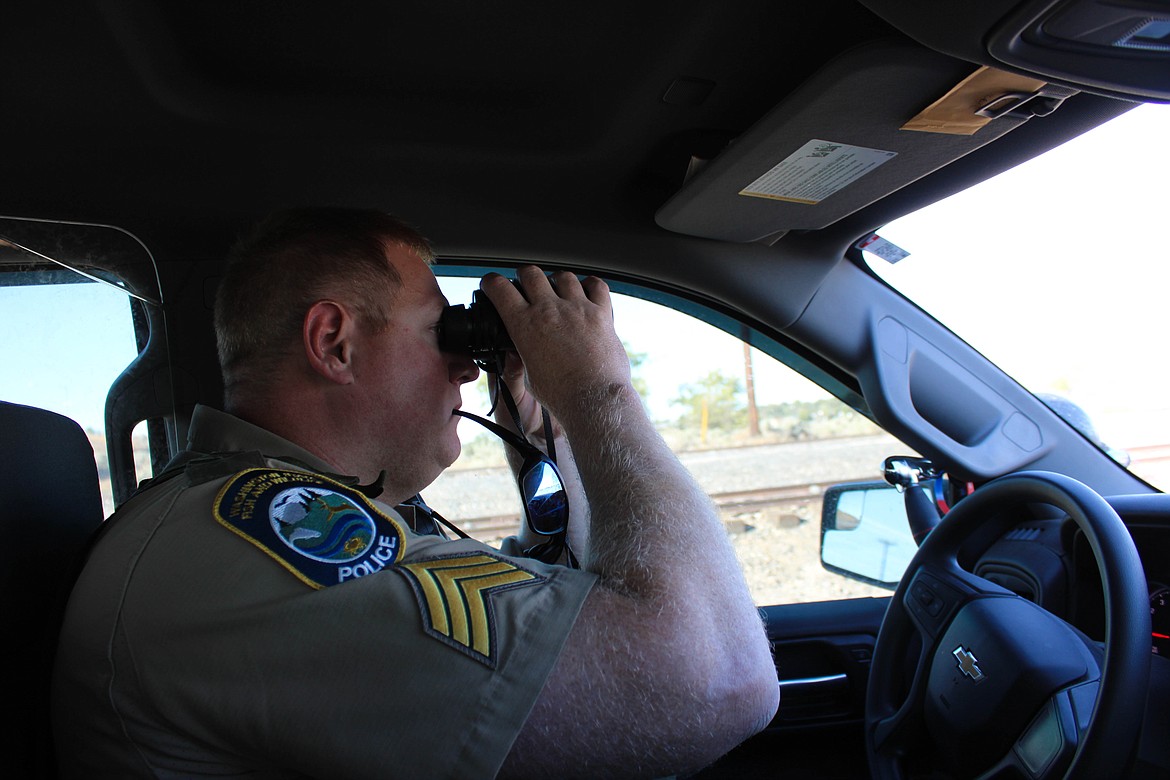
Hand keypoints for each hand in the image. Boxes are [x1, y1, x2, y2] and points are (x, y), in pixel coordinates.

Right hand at [479, 266, 630, 418]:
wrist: (593, 399)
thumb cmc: (561, 394)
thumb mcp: (529, 374)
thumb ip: (523, 354)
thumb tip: (520, 349)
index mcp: (525, 325)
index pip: (499, 289)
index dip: (492, 283)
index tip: (493, 284)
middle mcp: (549, 310)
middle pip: (530, 274)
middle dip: (524, 276)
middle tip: (525, 283)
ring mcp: (577, 309)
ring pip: (563, 276)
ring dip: (556, 280)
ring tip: (558, 290)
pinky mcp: (601, 314)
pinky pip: (596, 286)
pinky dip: (590, 285)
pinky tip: (587, 291)